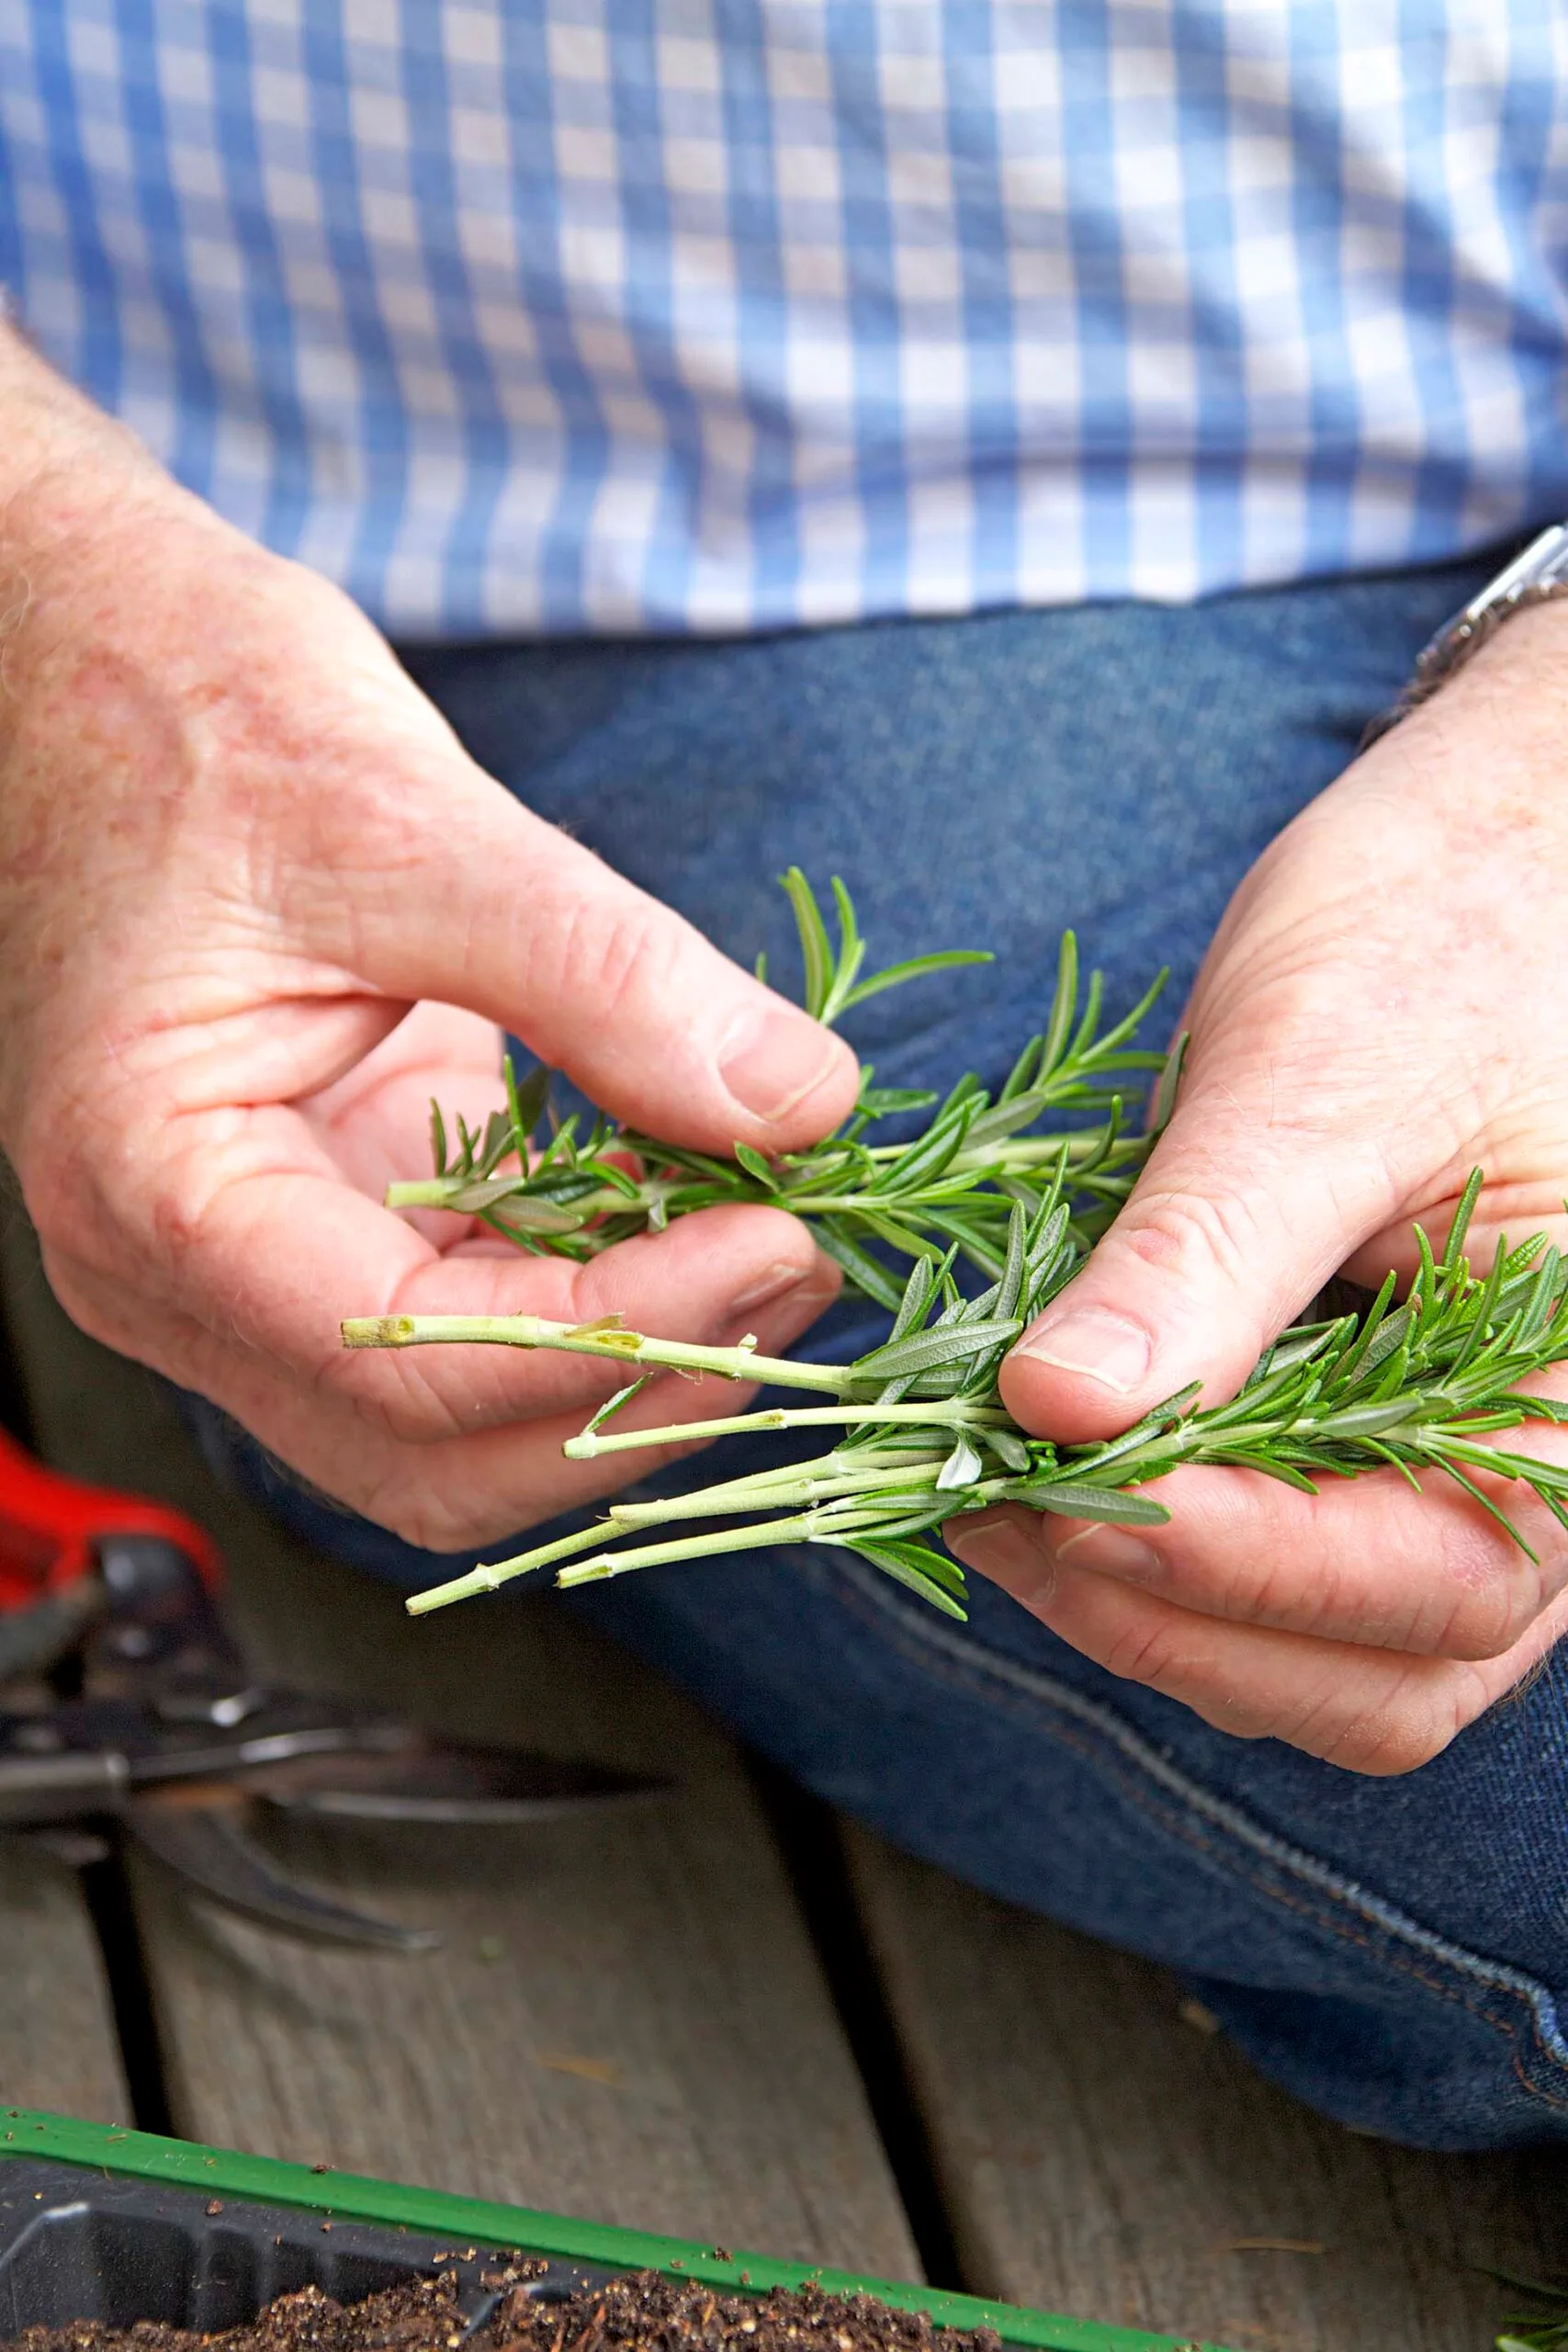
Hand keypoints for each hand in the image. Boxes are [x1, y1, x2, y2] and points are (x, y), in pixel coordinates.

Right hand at [0, 330, 854, 1549]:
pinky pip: (479, 1323)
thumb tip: (801, 1101)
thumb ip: (611, 978)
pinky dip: (601, 1300)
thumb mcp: (410, 822)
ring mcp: (250, 1267)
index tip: (777, 1237)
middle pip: (436, 1453)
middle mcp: (180, 1277)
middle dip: (637, 1388)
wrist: (103, 671)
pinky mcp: (329, 1220)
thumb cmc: (194, 720)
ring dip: (633, 1366)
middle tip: (797, 1263)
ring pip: (464, 1425)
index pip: (409, 1361)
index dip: (618, 1334)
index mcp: (155, 1193)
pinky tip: (702, 1211)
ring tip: (774, 1243)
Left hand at [949, 601, 1567, 1772]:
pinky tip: (1015, 1455)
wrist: (1476, 864)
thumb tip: (1062, 1407)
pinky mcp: (1331, 1437)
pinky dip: (1124, 1546)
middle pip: (1369, 1678)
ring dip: (1132, 1604)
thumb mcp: (1325, 1076)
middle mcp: (1519, 1470)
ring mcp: (1424, 1472)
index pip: (1441, 1586)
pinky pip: (1240, 1563)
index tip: (1075, 1480)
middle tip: (996, 1498)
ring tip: (982, 1481)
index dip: (1253, 1567)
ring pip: (1295, 1655)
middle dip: (1170, 1616)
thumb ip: (1209, 1255)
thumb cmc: (1452, 931)